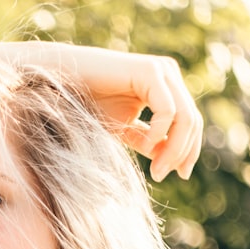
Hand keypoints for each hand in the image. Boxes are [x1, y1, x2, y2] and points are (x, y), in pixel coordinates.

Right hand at [71, 49, 202, 181]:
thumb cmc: (85, 103)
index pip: (190, 122)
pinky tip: (146, 146)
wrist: (57, 83)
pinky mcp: (149, 71)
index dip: (189, 150)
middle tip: (162, 176)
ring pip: (185, 118)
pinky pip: (167, 111)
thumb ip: (147, 141)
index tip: (179, 176)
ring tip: (157, 171)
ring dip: (174, 149)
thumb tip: (170, 161)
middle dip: (182, 153)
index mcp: (166, 86)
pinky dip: (160, 134)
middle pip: (192, 120)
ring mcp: (161, 70)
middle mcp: (168, 74)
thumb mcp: (123, 128)